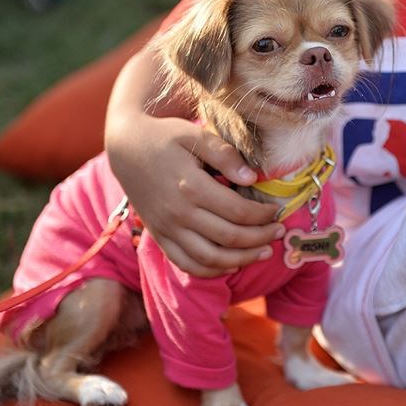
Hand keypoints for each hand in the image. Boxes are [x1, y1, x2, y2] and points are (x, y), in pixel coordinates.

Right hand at [106, 114, 282, 276]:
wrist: (126, 148)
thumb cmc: (165, 137)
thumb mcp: (195, 135)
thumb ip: (225, 154)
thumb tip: (252, 178)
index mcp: (190, 186)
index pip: (238, 211)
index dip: (263, 215)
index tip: (277, 211)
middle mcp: (178, 213)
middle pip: (229, 237)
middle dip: (261, 238)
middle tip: (279, 232)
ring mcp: (167, 229)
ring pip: (211, 258)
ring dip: (243, 259)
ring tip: (265, 251)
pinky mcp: (160, 237)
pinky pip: (187, 264)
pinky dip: (212, 270)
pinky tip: (232, 264)